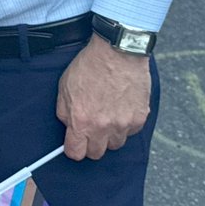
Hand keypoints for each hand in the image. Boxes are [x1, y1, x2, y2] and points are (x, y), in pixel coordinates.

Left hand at [56, 36, 150, 160]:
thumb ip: (65, 112)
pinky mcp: (140, 118)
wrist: (118, 52)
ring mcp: (123, 124)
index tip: (74, 143)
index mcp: (82, 121)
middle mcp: (103, 127)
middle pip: (96, 153)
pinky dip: (125, 124)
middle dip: (91, 144)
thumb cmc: (90, 66)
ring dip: (109, 135)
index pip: (76, 153)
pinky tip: (120, 108)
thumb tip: (68, 127)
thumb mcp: (64, 87)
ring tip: (106, 116)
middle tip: (90, 129)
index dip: (73, 148)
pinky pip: (130, 132)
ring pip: (115, 144)